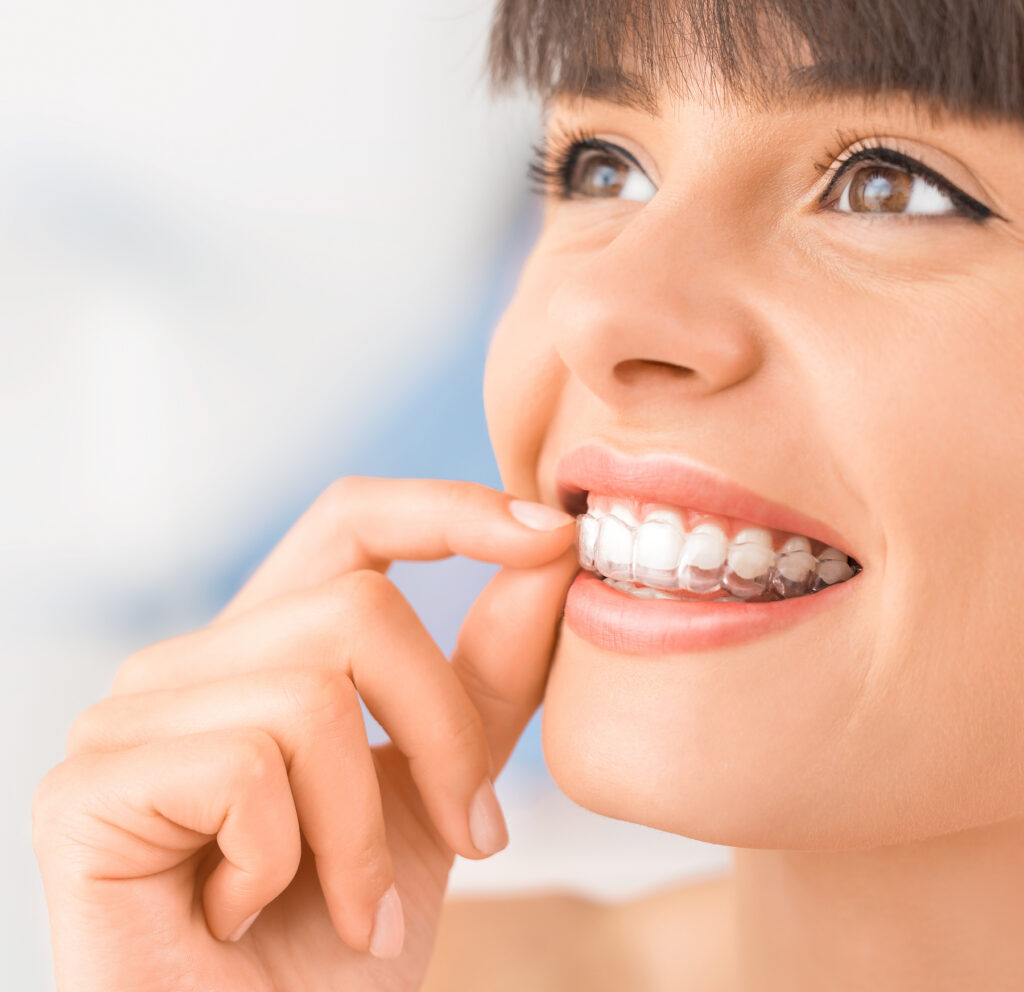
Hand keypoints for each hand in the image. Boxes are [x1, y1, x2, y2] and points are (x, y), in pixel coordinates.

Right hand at [32, 477, 577, 991]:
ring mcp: (129, 718)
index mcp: (267, 650)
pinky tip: (246, 916)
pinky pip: (247, 768)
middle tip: (470, 834)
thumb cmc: (346, 938)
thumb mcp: (440, 787)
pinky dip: (287, 863)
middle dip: (442, 732)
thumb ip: (484, 674)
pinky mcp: (87, 787)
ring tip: (352, 909)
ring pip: (313, 695)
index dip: (450, 510)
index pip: (353, 522)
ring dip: (366, 832)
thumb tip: (548, 553)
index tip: (551, 535)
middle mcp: (190, 663)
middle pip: (359, 606)